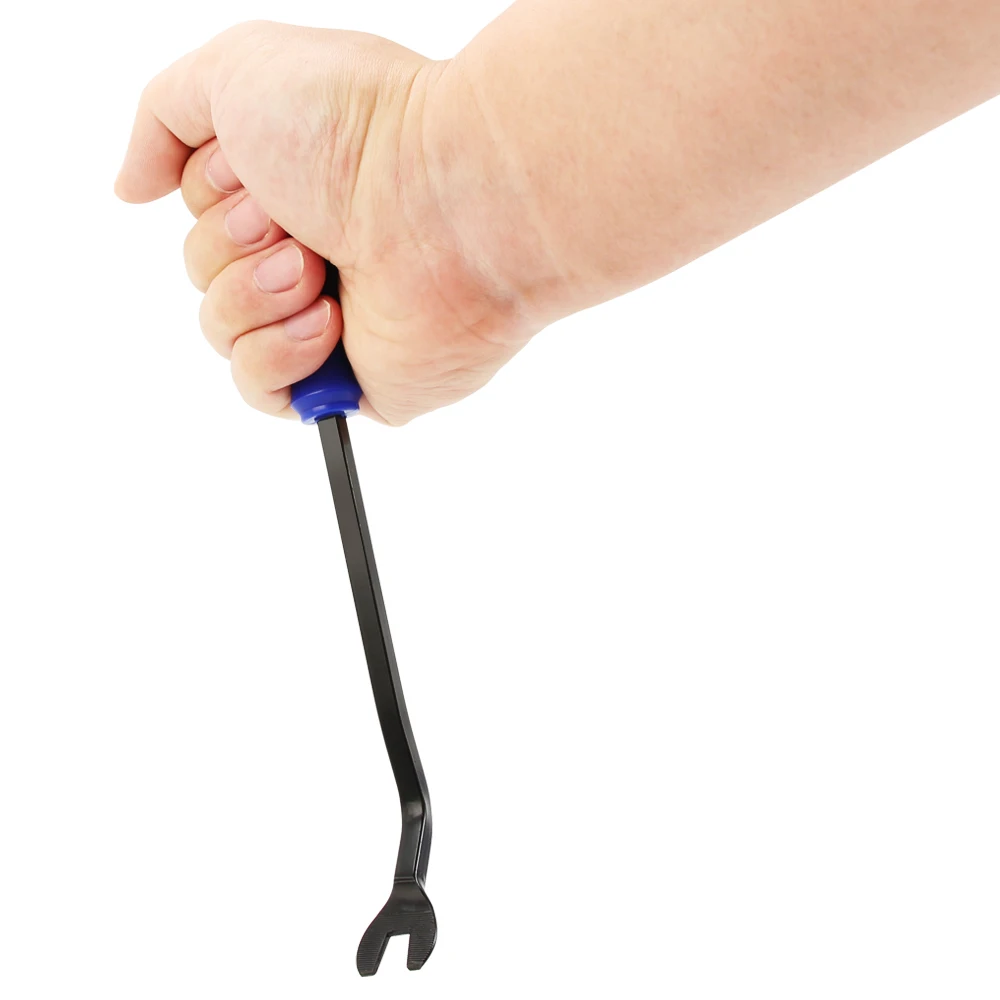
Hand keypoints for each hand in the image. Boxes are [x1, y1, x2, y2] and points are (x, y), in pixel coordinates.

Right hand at [115, 21, 542, 424]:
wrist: (448, 203)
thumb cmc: (361, 128)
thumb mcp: (234, 71)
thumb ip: (163, 116)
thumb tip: (132, 185)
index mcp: (289, 182)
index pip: (198, 211)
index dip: (209, 195)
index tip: (255, 174)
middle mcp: (309, 247)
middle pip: (202, 272)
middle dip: (231, 246)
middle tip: (294, 224)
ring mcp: (328, 317)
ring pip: (220, 331)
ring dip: (253, 296)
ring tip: (319, 269)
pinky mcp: (348, 380)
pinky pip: (260, 390)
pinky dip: (277, 354)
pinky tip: (329, 322)